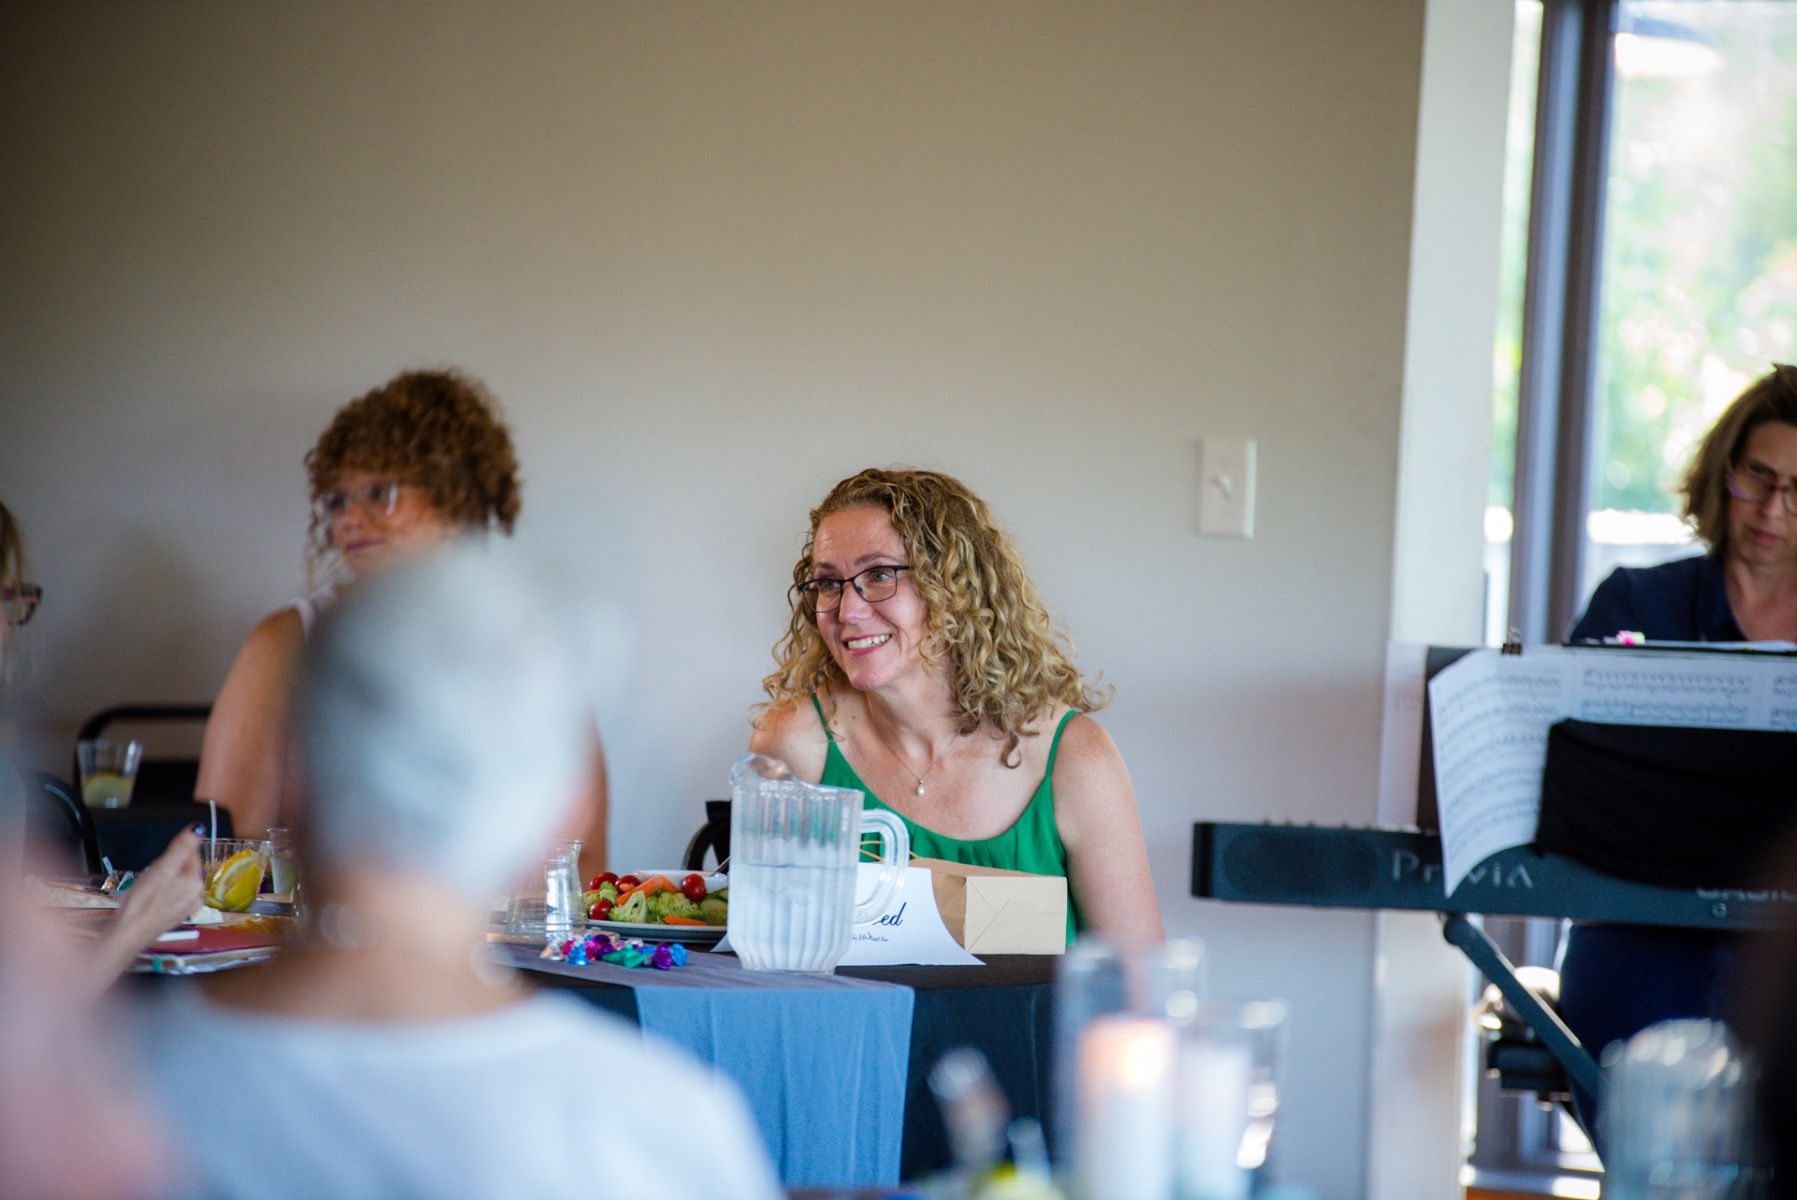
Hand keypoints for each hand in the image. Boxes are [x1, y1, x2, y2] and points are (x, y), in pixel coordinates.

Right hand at [81, 827, 206, 996]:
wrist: (128, 933)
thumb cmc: (142, 900)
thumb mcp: (161, 868)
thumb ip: (181, 848)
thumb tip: (198, 827)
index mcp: (196, 882)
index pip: (191, 854)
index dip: (173, 854)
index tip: (159, 864)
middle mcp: (197, 896)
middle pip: (184, 868)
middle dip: (168, 868)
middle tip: (151, 878)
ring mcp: (188, 908)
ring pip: (178, 882)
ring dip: (165, 880)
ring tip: (149, 889)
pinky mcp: (177, 916)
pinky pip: (172, 895)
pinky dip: (162, 893)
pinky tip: (150, 899)